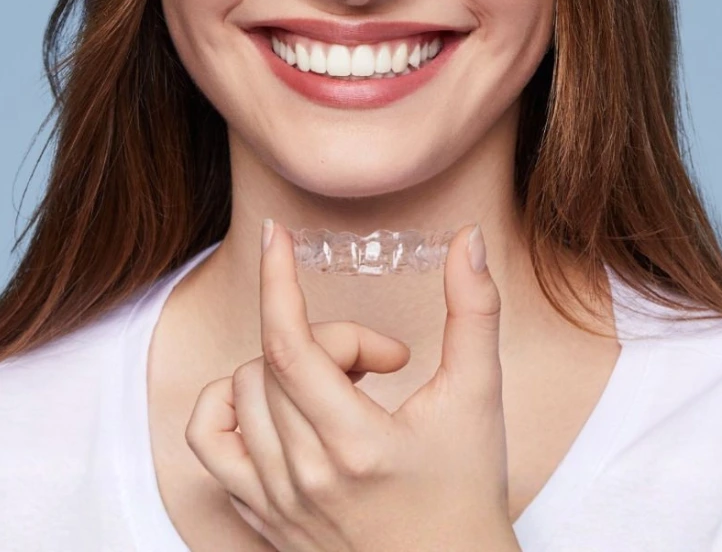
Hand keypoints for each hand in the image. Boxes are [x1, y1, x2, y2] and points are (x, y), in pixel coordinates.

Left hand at [185, 220, 516, 551]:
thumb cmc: (468, 494)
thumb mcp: (479, 397)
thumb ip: (474, 312)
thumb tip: (466, 240)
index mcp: (356, 445)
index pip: (290, 343)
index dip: (278, 280)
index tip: (276, 236)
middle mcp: (303, 477)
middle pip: (276, 360)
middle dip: (331, 338)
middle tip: (381, 361)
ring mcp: (274, 501)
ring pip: (243, 392)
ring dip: (289, 367)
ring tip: (342, 387)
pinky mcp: (260, 517)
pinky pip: (210, 444)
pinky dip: (231, 405)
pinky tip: (278, 402)